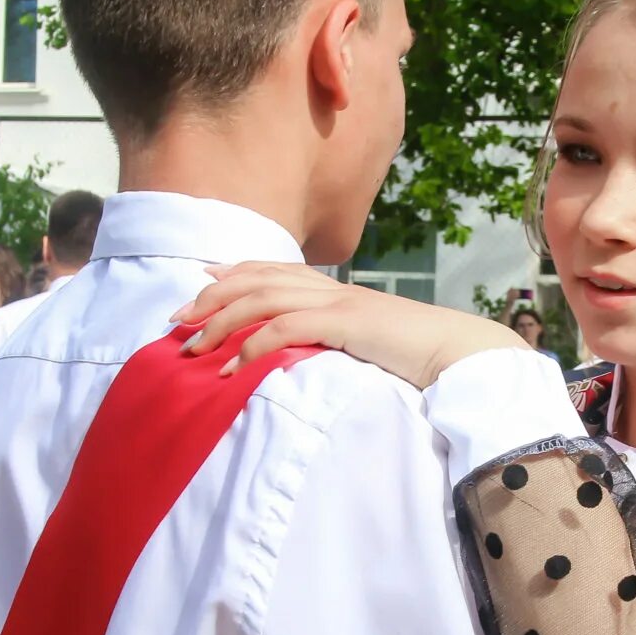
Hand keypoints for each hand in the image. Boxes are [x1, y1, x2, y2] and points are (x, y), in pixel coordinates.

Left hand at [174, 262, 525, 388]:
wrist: (460, 352)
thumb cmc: (418, 357)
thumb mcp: (369, 343)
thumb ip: (338, 339)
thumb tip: (308, 354)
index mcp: (337, 290)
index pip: (273, 269)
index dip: (233, 272)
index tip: (200, 282)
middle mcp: (332, 288)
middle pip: (257, 279)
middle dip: (210, 297)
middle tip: (175, 319)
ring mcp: (338, 302)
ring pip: (263, 298)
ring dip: (221, 321)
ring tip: (191, 346)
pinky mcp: (346, 324)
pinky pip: (287, 327)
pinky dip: (252, 344)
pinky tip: (231, 365)